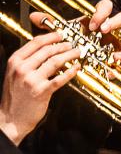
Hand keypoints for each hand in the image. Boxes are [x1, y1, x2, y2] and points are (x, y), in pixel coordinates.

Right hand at [0, 0, 120, 146]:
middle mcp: (22, 69)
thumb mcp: (14, 74)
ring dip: (69, 55)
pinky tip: (77, 68)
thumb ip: (26, 61)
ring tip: (78, 52)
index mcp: (15, 62)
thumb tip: (45, 48)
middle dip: (63, 45)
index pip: (35, 43)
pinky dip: (71, 71)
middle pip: (47, 50)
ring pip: (55, 61)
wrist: (10, 119)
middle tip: (73, 44)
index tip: (61, 34)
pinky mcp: (42, 91)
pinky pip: (61, 78)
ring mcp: (32, 80)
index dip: (51, 36)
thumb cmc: (15, 96)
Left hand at [29, 0, 120, 67]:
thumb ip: (51, 24)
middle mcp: (111, 27)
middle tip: (102, 31)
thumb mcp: (64, 31)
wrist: (82, 55)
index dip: (102, 12)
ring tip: (113, 55)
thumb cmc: (75, 39)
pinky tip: (113, 67)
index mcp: (98, 18)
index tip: (93, 23)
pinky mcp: (120, 52)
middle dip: (114, 23)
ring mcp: (118, 40)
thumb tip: (34, 16)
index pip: (106, 6)